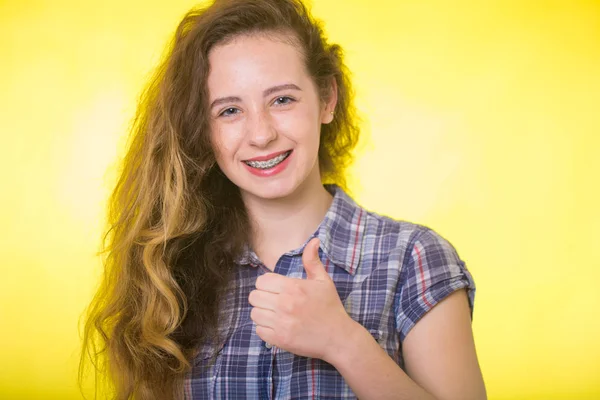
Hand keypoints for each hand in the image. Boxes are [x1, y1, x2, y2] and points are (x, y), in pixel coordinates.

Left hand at [248, 238, 353, 359]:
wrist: (338, 337)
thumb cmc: (330, 307)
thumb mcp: (323, 281)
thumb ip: (312, 260)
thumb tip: (314, 240)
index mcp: (293, 288)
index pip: (262, 281)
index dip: (266, 284)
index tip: (275, 289)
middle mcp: (284, 305)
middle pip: (254, 296)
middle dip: (262, 297)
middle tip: (273, 301)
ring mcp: (281, 323)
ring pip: (254, 313)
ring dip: (262, 313)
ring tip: (274, 313)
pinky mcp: (280, 340)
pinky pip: (259, 330)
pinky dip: (265, 328)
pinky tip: (276, 325)